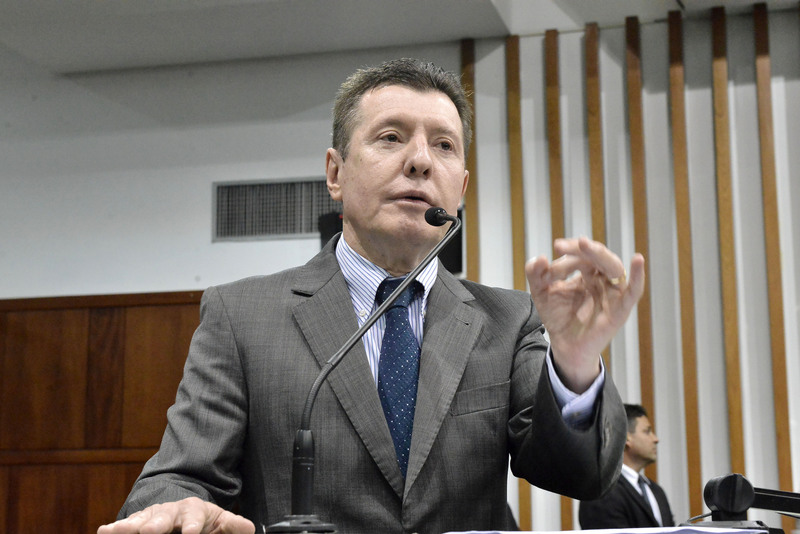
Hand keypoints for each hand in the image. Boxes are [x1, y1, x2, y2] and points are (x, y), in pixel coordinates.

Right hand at [97, 497, 254, 533]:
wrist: (185, 513)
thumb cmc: (204, 522)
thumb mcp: (221, 522)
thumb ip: (232, 525)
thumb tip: (249, 527)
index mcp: (195, 510)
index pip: (195, 516)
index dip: (193, 525)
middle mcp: (172, 512)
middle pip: (164, 517)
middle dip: (156, 524)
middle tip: (150, 532)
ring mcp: (153, 517)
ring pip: (142, 520)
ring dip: (130, 526)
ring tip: (117, 531)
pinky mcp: (139, 524)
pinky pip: (127, 525)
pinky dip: (115, 528)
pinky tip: (104, 530)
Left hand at [525, 237, 644, 392]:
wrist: (564, 346)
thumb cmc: (557, 317)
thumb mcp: (541, 292)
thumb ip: (535, 273)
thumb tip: (539, 258)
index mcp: (587, 273)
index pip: (581, 255)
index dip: (568, 251)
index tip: (553, 251)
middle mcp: (603, 280)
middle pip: (598, 256)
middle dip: (580, 249)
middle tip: (559, 246)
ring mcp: (613, 293)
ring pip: (614, 267)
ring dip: (599, 254)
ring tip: (583, 244)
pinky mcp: (620, 309)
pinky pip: (634, 291)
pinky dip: (638, 276)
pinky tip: (638, 259)